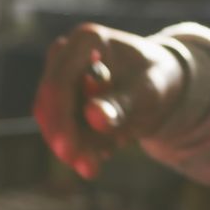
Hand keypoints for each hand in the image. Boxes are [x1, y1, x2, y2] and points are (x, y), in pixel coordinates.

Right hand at [33, 23, 186, 178]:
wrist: (161, 84)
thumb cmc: (157, 80)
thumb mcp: (148, 92)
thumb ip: (122, 104)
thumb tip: (93, 117)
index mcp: (87, 40)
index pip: (59, 84)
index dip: (60, 120)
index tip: (70, 153)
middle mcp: (66, 54)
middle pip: (48, 104)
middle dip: (69, 140)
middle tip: (91, 169)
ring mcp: (59, 75)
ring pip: (52, 122)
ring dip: (78, 146)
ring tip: (112, 151)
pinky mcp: (60, 97)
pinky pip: (61, 129)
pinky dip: (82, 144)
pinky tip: (107, 148)